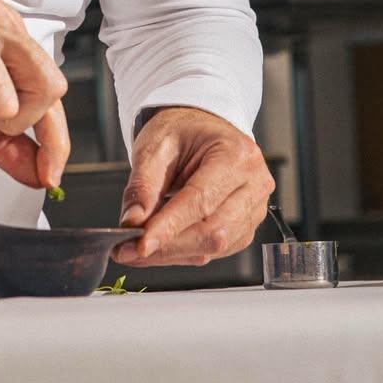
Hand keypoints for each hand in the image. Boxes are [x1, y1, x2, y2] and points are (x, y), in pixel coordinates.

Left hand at [112, 106, 273, 266]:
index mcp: (236, 154)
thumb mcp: (155, 145)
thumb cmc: (182, 132)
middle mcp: (254, 184)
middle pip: (212, 231)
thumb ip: (143, 184)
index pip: (200, 200)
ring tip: (136, 248)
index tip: (139, 245)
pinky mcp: (246, 227)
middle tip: (128, 251)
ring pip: (214, 246)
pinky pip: (215, 250)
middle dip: (167, 246)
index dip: (169, 227)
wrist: (201, 130)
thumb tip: (132, 223)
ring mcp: (254, 208)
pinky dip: (184, 252)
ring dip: (172, 253)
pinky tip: (160, 245)